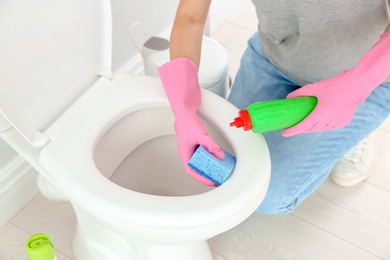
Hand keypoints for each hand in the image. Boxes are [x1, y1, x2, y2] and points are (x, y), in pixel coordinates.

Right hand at [158, 58, 223, 185]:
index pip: (192, 171)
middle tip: (218, 176)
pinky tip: (218, 154)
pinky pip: (203, 151)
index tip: (212, 182)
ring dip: (209, 163)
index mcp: (185, 153)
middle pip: (197, 166)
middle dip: (207, 172)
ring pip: (200, 159)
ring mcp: (191, 144)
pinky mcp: (195, 138)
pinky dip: (210, 154)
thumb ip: (211, 146)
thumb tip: (219, 155)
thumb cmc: (187, 120)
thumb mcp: (201, 135)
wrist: (184, 106)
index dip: (202, 179)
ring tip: (220, 166)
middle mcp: (187, 150)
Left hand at [281, 72, 363, 136]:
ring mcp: (338, 122)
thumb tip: (289, 97)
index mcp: (321, 113)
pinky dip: (323, 125)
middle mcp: (329, 121)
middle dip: (301, 129)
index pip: (303, 126)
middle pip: (311, 129)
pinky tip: (319, 122)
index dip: (292, 130)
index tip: (284, 133)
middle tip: (292, 126)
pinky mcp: (344, 121)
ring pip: (321, 129)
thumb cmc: (336, 85)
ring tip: (305, 123)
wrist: (358, 84)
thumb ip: (301, 93)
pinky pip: (330, 126)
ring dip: (312, 127)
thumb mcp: (316, 87)